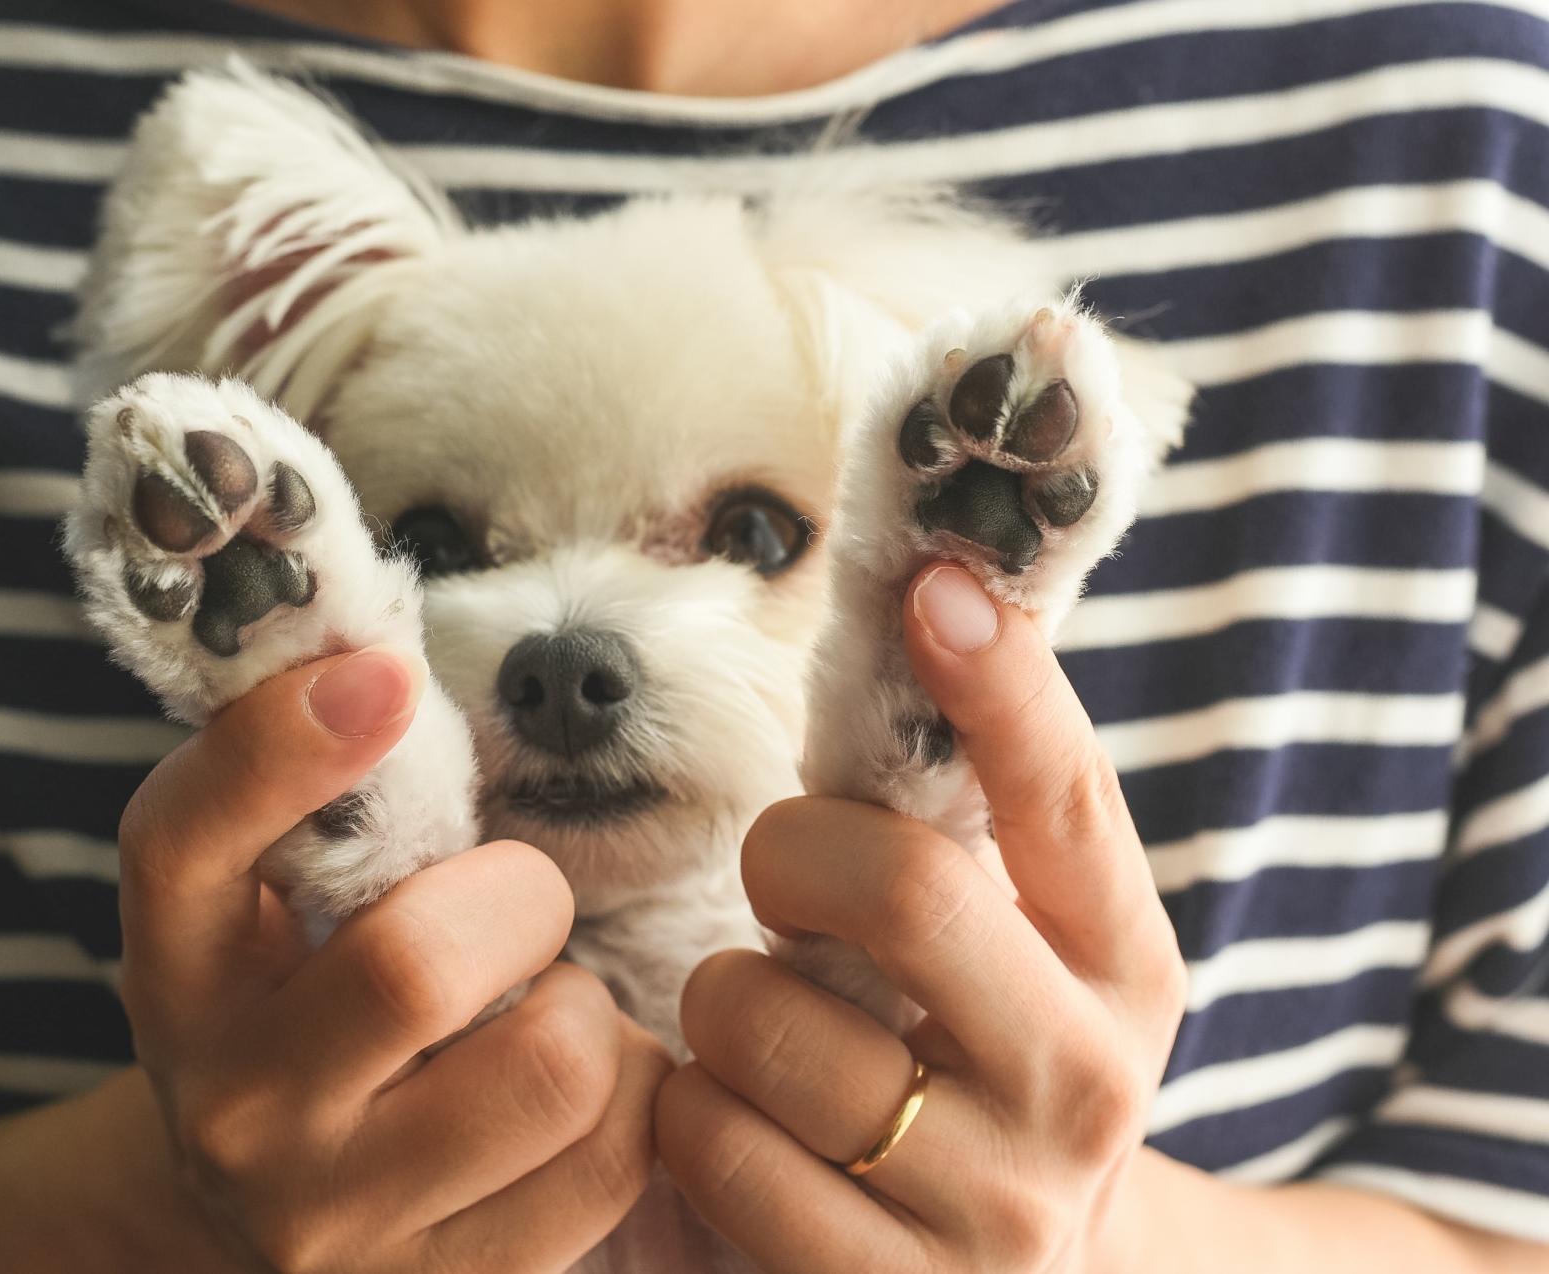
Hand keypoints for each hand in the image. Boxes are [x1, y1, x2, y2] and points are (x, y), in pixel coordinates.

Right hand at [115, 646, 671, 1272]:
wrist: (267, 1206)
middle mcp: (232, 1105)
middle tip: (519, 905)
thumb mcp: (272, 898)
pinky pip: (615, 1157)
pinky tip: (579, 1089)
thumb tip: (383, 657)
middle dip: (519, 899)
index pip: (184, 842)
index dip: (281, 747)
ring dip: (586, 1009)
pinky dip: (634, 1095)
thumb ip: (316, 792)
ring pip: (551, 1066)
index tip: (385, 675)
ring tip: (545, 1010)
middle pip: (414, 962)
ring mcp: (333, 1220)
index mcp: (177, 968)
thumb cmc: (304, 1000)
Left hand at [656, 562, 1185, 1272]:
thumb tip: (928, 600)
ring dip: (725, 1003)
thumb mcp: (1023, 956)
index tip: (935, 587)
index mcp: (1124, 965)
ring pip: (771, 1028)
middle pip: (908, 892)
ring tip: (764, 1028)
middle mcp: (1086, 1084)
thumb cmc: (983, 1067)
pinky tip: (742, 1124)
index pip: (1067, 802)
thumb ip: (979, 825)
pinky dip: (693, 1113)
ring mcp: (998, 1206)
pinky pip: (720, 1148)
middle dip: (794, 852)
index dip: (1004, 688)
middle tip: (779, 873)